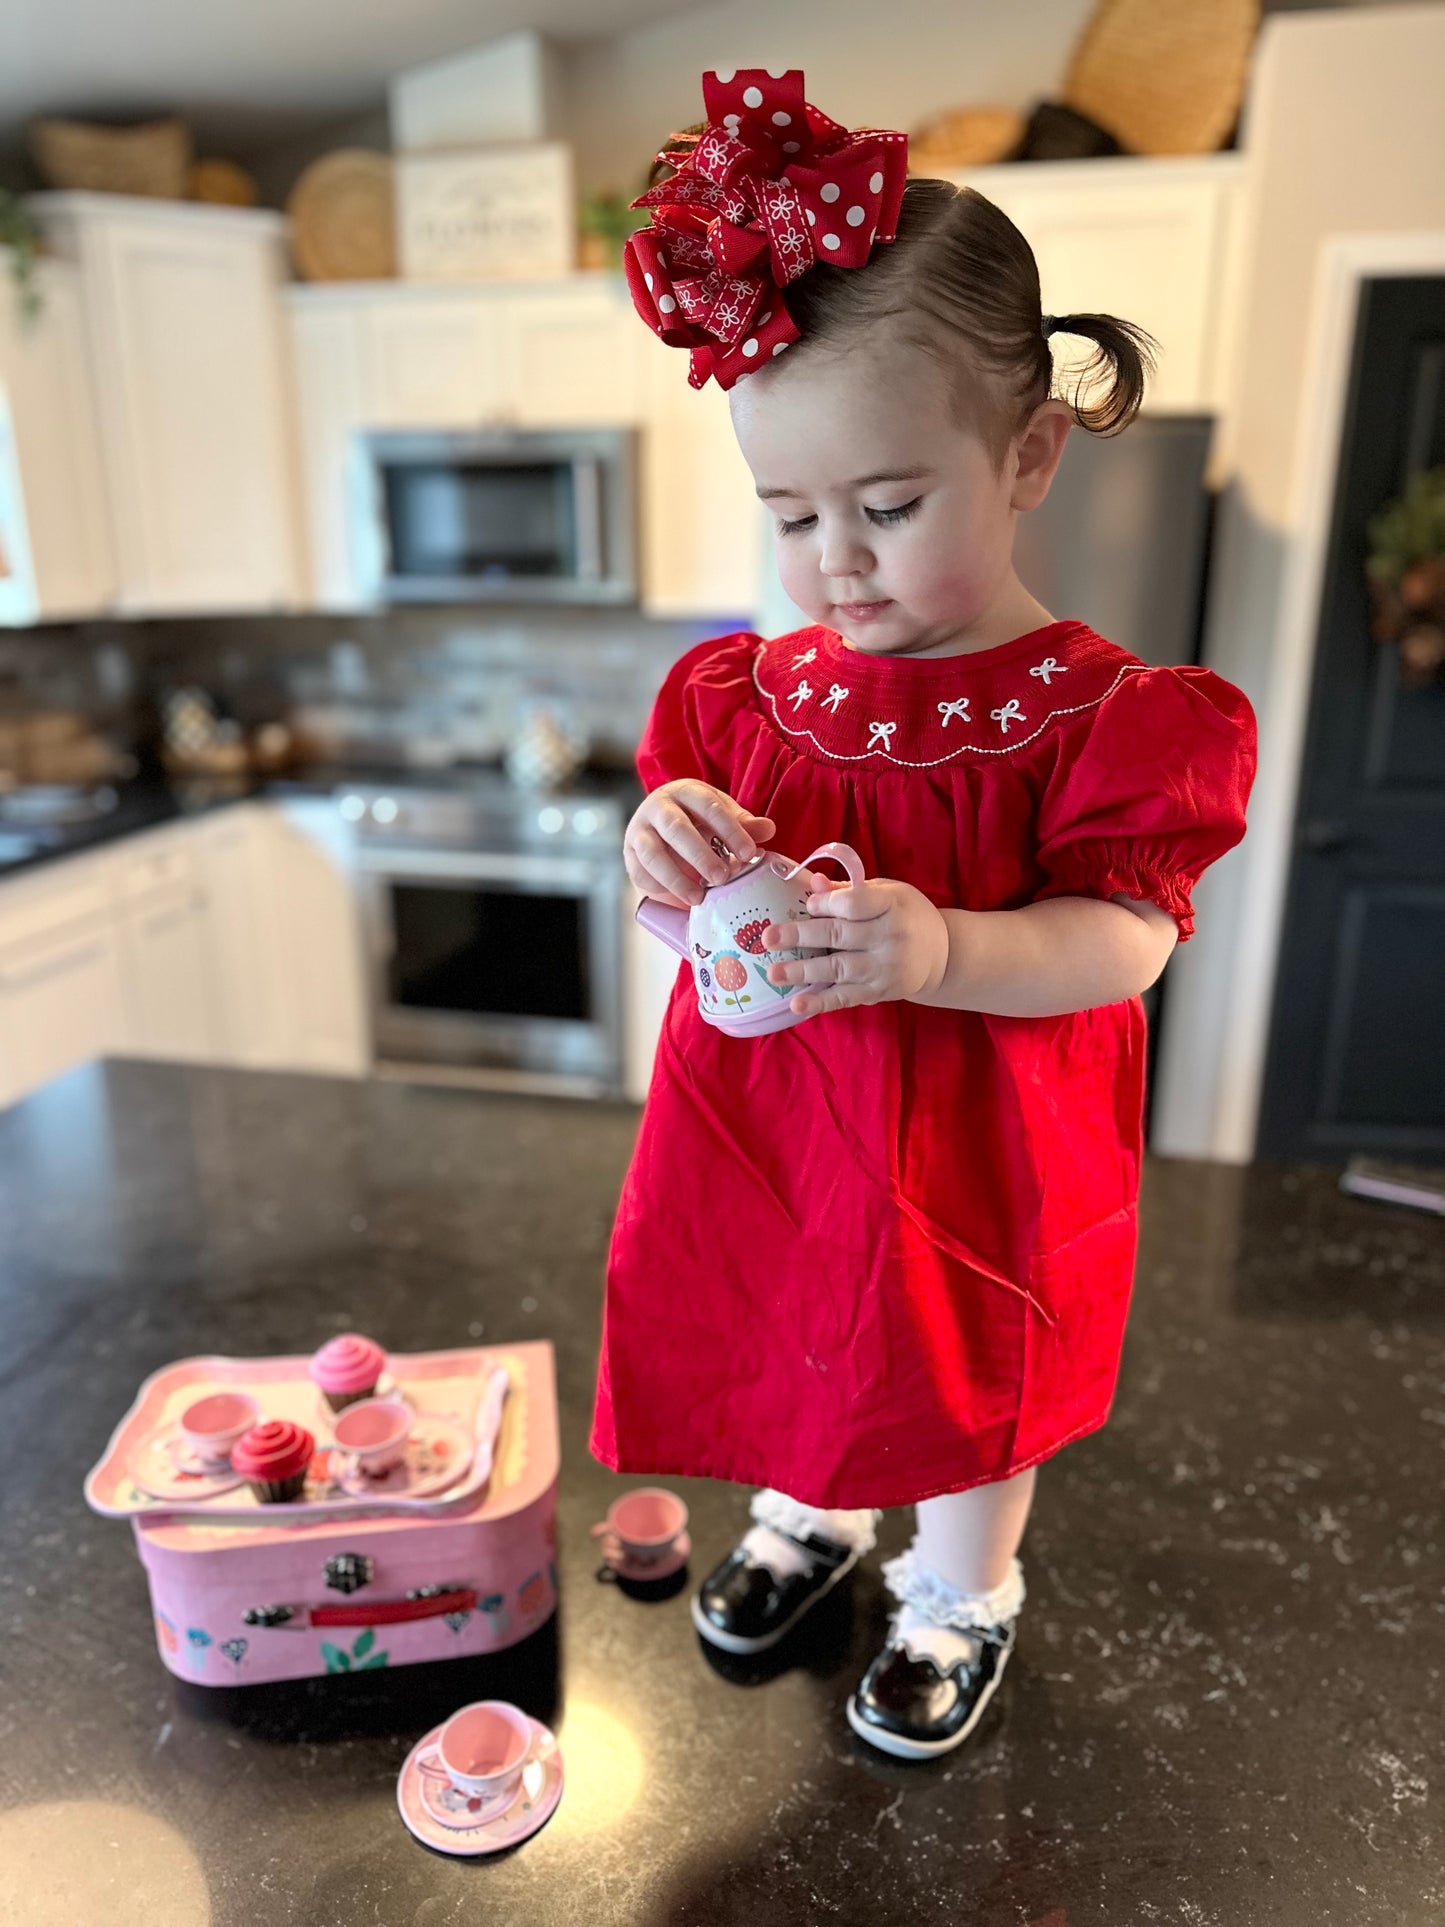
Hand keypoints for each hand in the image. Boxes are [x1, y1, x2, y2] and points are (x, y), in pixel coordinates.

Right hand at [625, 780, 775, 909]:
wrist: (658, 824)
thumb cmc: (697, 820)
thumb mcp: (721, 816)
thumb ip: (743, 824)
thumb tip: (768, 829)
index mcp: (686, 792)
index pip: (709, 807)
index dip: (730, 830)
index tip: (749, 853)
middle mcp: (658, 807)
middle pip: (677, 829)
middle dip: (700, 856)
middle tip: (723, 878)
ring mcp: (640, 830)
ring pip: (653, 854)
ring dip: (677, 878)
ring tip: (699, 897)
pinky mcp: (630, 855)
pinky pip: (641, 873)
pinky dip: (660, 887)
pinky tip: (679, 897)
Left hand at [763, 877, 949, 1015]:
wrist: (941, 954)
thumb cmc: (906, 914)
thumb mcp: (886, 893)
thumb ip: (849, 891)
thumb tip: (811, 884)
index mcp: (893, 905)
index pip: (854, 904)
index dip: (826, 904)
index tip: (807, 905)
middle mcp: (891, 938)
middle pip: (840, 936)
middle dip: (801, 937)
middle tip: (768, 937)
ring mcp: (885, 969)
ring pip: (838, 969)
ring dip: (802, 972)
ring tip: (774, 972)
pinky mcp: (879, 992)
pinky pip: (846, 998)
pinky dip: (820, 1003)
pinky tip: (797, 1004)